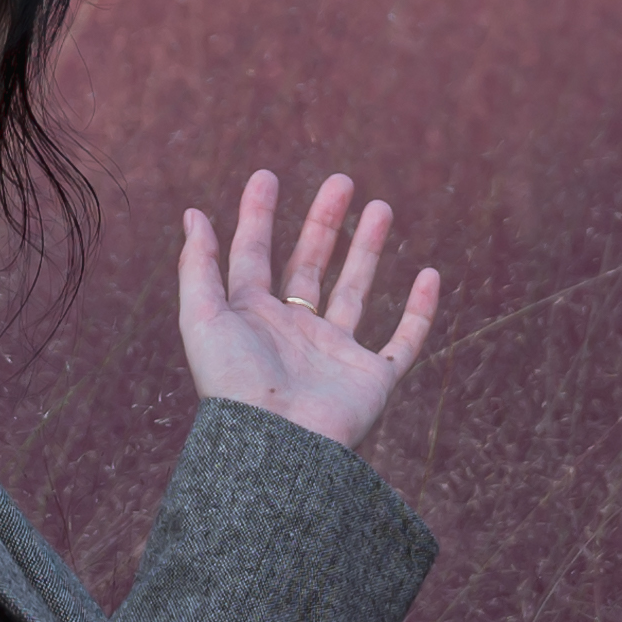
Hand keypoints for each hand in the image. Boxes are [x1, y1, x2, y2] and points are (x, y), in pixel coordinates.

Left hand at [177, 168, 443, 453]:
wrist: (276, 446)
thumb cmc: (234, 385)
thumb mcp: (203, 318)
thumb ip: (198, 266)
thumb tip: (194, 214)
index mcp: (250, 318)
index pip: (254, 255)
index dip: (257, 215)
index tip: (266, 175)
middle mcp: (293, 333)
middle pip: (309, 265)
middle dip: (324, 222)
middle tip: (342, 180)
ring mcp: (334, 356)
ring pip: (355, 291)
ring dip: (367, 249)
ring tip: (381, 206)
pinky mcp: (371, 380)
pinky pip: (402, 341)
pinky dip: (419, 311)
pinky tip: (428, 275)